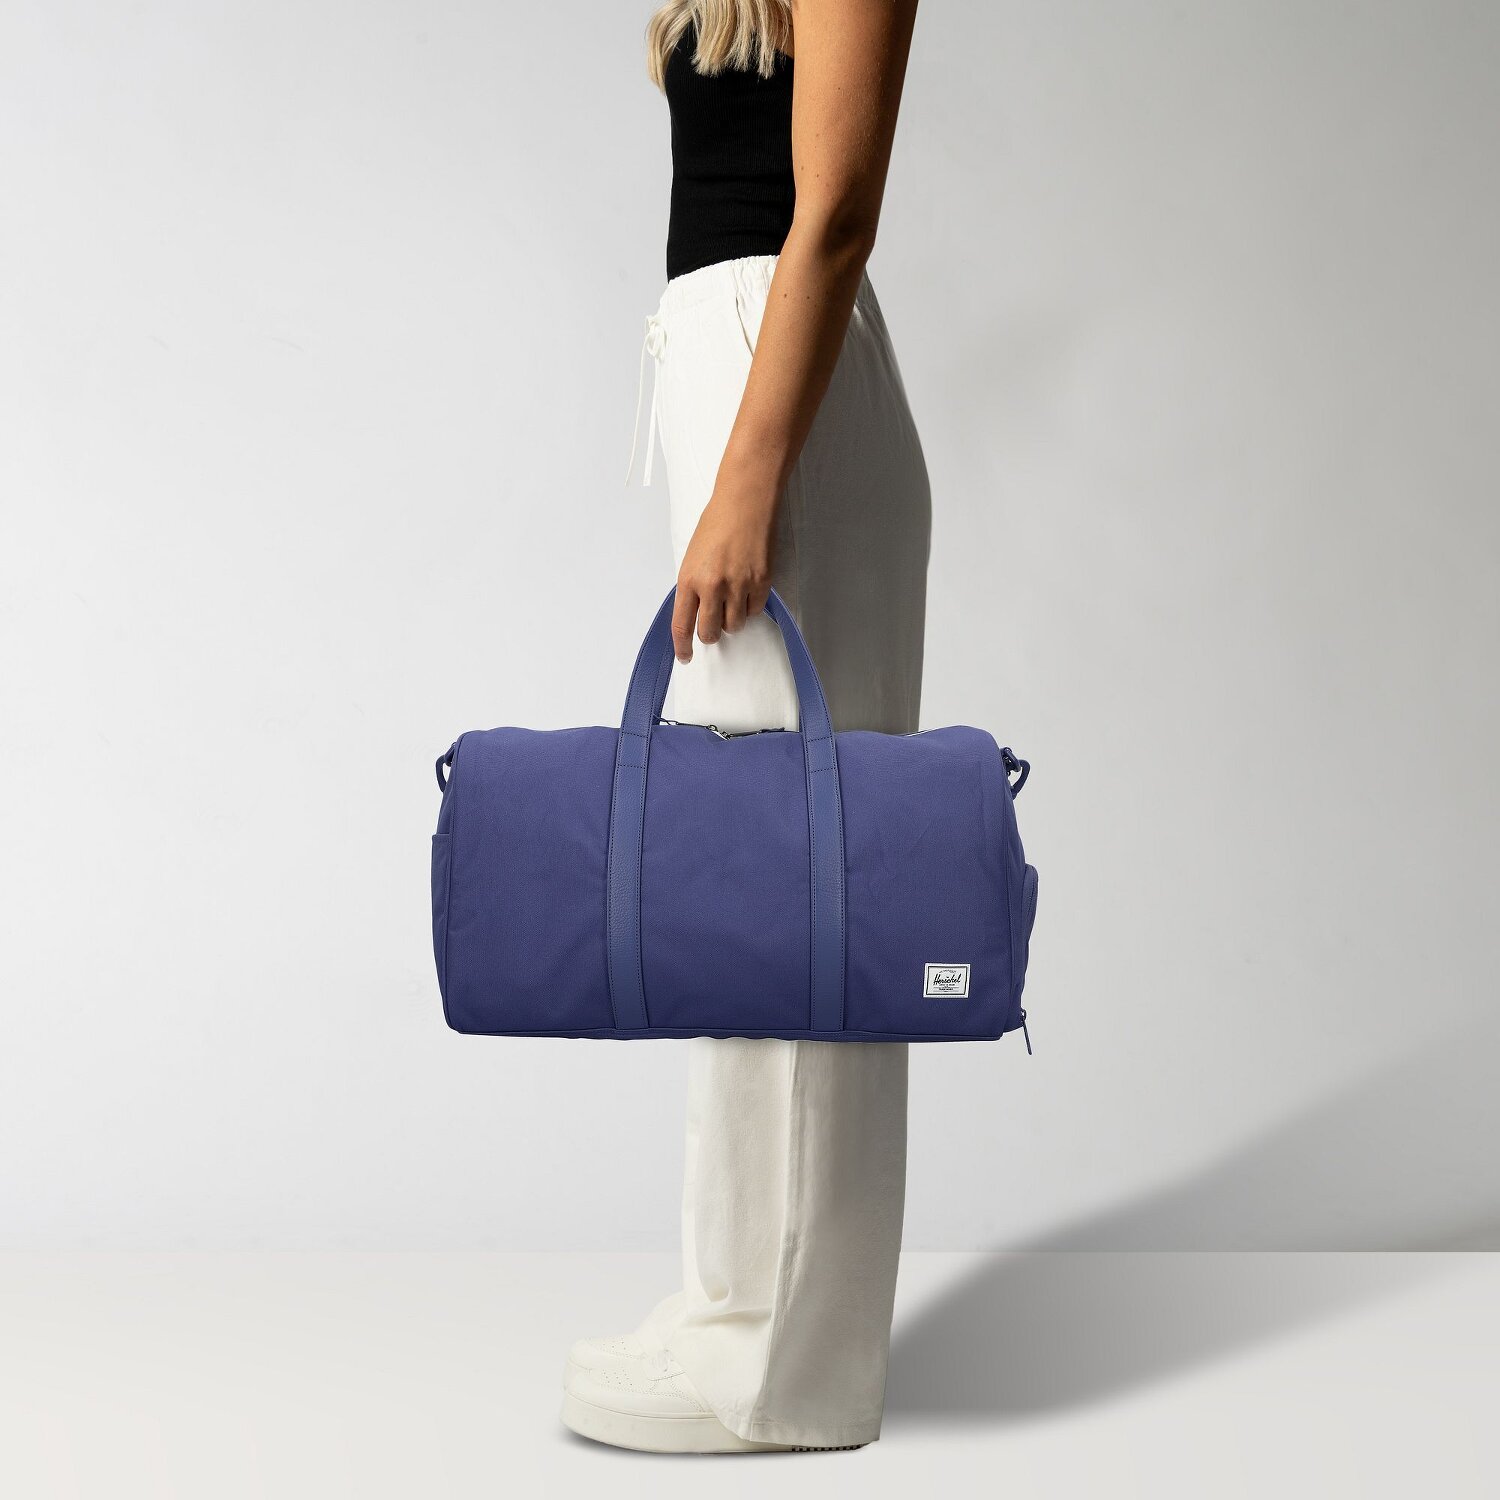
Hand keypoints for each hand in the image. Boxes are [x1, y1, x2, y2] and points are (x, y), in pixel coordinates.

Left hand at [672, 484, 777, 662]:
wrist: (745, 503)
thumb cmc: (717, 524)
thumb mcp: (692, 557)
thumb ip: (693, 587)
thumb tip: (696, 614)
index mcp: (689, 579)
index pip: (682, 625)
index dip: (682, 647)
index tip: (685, 657)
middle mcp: (712, 586)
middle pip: (710, 633)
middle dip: (710, 634)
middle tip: (713, 625)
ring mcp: (738, 586)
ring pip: (734, 625)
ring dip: (732, 619)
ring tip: (732, 598)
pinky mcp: (761, 583)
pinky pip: (754, 611)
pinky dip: (750, 606)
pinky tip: (747, 588)